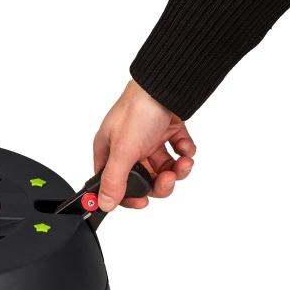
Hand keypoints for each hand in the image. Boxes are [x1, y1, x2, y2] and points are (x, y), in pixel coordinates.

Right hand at [93, 79, 195, 210]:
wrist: (165, 86)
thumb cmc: (137, 110)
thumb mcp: (123, 150)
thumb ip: (114, 180)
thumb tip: (104, 203)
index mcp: (109, 151)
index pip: (113, 184)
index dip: (128, 196)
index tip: (142, 202)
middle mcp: (126, 147)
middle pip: (144, 180)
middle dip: (160, 183)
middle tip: (167, 178)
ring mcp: (147, 140)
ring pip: (163, 169)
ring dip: (176, 170)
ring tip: (183, 162)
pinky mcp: (166, 132)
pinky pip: (177, 152)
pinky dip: (184, 152)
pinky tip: (184, 146)